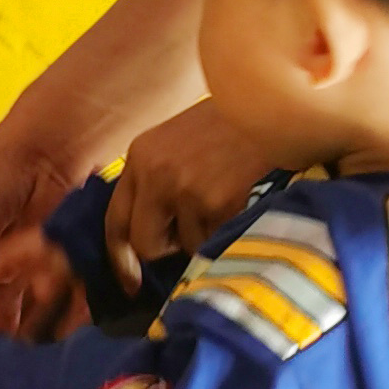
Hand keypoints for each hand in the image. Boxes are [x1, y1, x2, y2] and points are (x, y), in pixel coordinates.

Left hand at [106, 98, 270, 269]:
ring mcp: (185, 188)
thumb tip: (148, 237)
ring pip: (186, 246)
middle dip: (168, 247)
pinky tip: (239, 200)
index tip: (131, 283)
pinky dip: (227, 230)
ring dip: (205, 235)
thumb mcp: (178, 142)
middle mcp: (155, 172)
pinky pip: (215, 241)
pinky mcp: (218, 201)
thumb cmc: (229, 125)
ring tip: (225, 198)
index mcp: (141, 156)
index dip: (120, 257)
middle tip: (193, 227)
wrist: (273, 105)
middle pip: (145, 244)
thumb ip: (157, 181)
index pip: (115, 220)